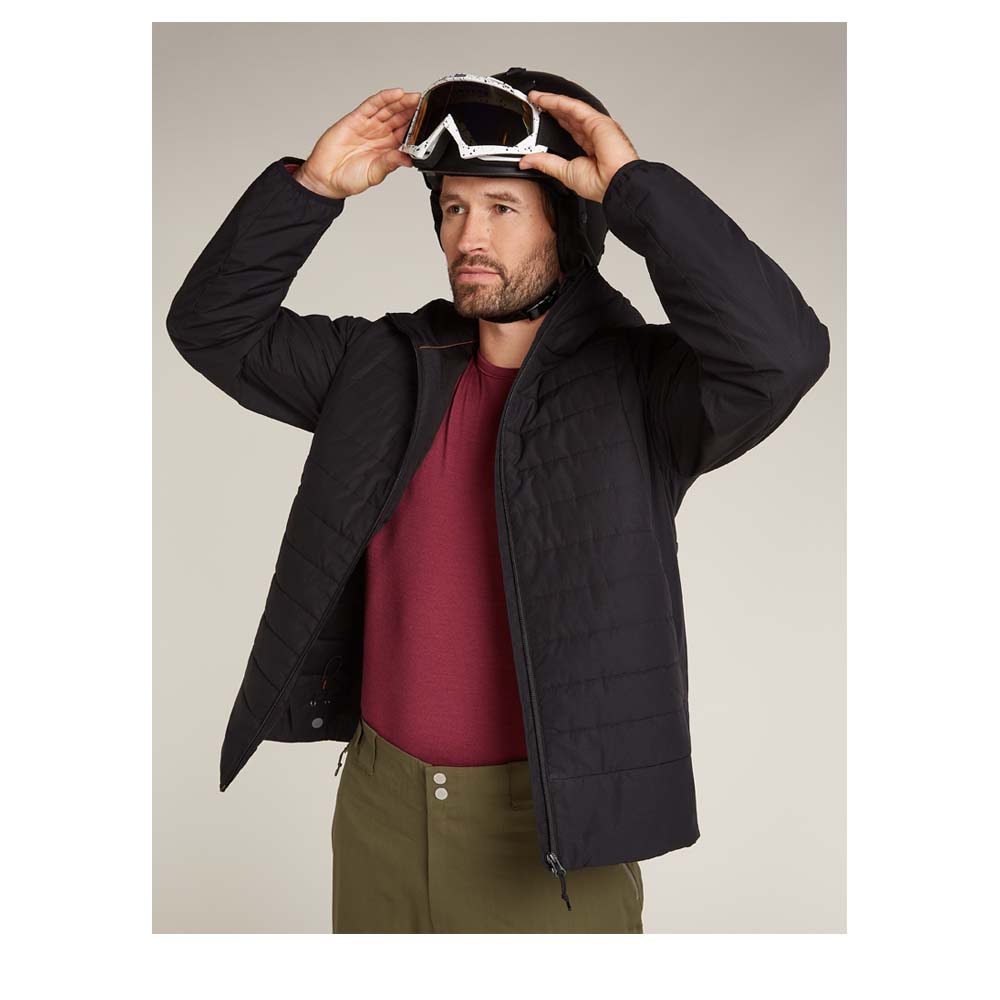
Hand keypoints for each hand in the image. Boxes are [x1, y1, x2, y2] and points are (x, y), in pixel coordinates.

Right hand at [296, 88, 420, 198]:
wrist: (325, 177)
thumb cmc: (349, 179)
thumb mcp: (375, 173)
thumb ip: (390, 163)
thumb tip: (408, 159)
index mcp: (388, 149)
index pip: (406, 134)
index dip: (417, 126)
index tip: (430, 121)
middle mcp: (380, 135)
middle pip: (400, 118)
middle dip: (412, 110)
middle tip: (426, 103)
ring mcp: (368, 125)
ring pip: (388, 109)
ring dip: (402, 102)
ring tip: (414, 97)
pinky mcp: (356, 118)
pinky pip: (372, 105)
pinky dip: (384, 98)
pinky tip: (396, 94)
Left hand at [517, 91, 639, 201]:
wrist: (615, 185)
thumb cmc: (601, 184)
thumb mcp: (565, 173)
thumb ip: (546, 164)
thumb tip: (526, 161)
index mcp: (588, 148)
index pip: (568, 129)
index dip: (554, 121)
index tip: (539, 117)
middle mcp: (593, 134)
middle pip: (568, 116)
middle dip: (550, 108)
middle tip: (533, 102)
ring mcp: (596, 126)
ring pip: (570, 108)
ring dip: (552, 101)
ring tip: (536, 97)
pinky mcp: (597, 121)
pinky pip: (574, 107)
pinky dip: (558, 102)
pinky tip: (545, 99)